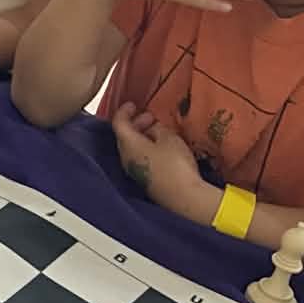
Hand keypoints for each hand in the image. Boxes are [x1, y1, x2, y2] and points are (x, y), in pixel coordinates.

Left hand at [111, 102, 215, 221]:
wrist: (184, 198)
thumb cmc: (175, 164)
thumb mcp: (169, 139)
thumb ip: (158, 130)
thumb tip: (152, 130)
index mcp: (128, 144)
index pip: (118, 123)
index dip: (124, 111)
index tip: (132, 104)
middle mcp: (125, 157)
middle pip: (124, 135)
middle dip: (136, 123)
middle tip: (150, 117)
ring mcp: (133, 170)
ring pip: (131, 147)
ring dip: (141, 136)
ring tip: (157, 131)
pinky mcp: (143, 180)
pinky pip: (138, 158)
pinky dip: (145, 148)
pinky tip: (159, 148)